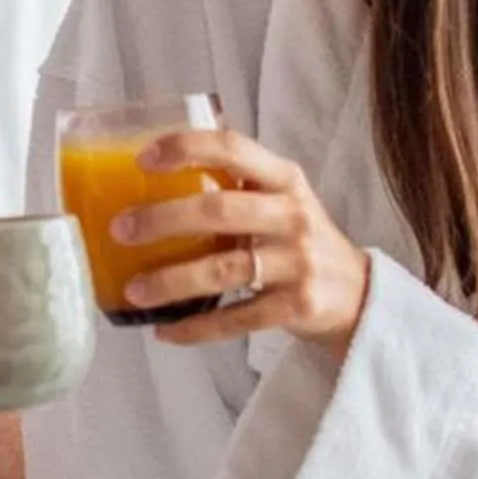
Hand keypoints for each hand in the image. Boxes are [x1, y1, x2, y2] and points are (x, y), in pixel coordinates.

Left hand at [115, 128, 372, 357]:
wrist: (357, 293)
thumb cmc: (297, 239)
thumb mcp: (280, 199)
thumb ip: (233, 185)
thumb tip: (151, 172)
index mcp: (284, 178)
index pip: (233, 148)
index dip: (186, 148)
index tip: (143, 159)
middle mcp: (293, 215)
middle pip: (219, 210)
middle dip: (163, 219)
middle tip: (121, 230)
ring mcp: (298, 262)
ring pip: (223, 270)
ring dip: (171, 281)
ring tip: (133, 290)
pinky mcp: (298, 306)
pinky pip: (237, 319)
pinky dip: (197, 328)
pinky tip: (165, 330)